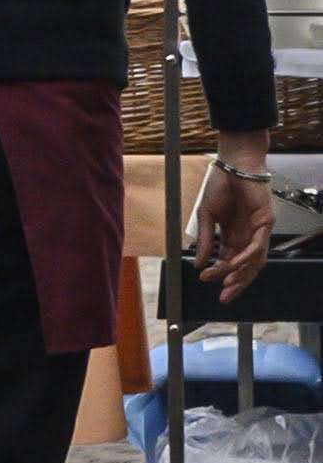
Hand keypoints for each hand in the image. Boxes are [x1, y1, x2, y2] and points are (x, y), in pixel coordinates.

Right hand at [202, 139, 277, 304]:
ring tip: (227, 282)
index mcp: (233, 236)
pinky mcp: (266, 223)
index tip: (204, 279)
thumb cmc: (219, 186)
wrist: (232, 166)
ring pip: (255, 261)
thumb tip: (196, 261)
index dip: (219, 273)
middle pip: (246, 267)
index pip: (230, 262)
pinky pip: (259, 246)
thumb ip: (204, 239)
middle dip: (235, 283)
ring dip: (242, 273)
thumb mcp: (206, 216)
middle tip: (224, 296)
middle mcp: (248, 237)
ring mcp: (258, 231)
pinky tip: (234, 263)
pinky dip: (247, 256)